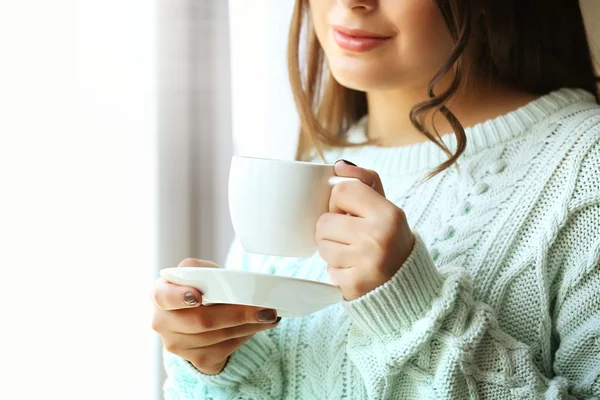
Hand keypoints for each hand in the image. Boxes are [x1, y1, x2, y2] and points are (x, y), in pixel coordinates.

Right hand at [151, 258, 279, 374]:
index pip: (165, 296)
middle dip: (238, 314)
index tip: (198, 296)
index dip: (180, 297)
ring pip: (219, 336)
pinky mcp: (196, 360)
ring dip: (249, 325)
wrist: (197, 319)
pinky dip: (246, 336)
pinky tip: (258, 326)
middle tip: (265, 308)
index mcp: (160, 294)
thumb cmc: (200, 289)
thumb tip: (236, 281)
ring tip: (269, 315)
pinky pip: (226, 349)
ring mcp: (177, 345)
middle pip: (202, 320)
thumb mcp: (200, 274)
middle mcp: (163, 322)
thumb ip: (207, 272)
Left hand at [316, 160, 414, 300]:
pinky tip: (355, 270)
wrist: (408, 284)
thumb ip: (364, 181)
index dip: (339, 201)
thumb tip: (339, 166)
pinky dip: (338, 272)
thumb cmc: (391, 238)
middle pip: (324, 222)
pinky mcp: (355, 285)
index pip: (341, 191)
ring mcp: (366, 263)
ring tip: (351, 253)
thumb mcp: (385, 207)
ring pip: (322, 246)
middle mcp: (378, 237)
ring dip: (332, 250)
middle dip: (331, 229)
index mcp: (388, 213)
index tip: (349, 212)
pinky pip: (328, 271)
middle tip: (349, 236)